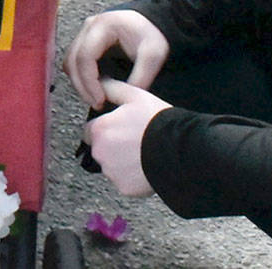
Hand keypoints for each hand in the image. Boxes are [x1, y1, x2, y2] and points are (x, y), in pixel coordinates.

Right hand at [63, 9, 169, 108]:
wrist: (152, 20)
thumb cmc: (152, 32)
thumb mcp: (152, 55)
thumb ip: (140, 77)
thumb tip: (125, 98)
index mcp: (104, 26)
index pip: (85, 56)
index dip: (88, 81)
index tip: (99, 99)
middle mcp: (89, 27)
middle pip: (72, 60)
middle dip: (81, 86)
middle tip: (96, 103)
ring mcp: (85, 32)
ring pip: (70, 61)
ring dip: (78, 82)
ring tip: (95, 98)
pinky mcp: (85, 40)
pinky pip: (74, 60)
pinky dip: (79, 76)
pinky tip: (93, 87)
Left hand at [82, 79, 171, 196]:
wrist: (180, 150)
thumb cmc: (157, 122)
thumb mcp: (134, 96)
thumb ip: (112, 89)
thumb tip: (100, 83)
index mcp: (100, 130)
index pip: (91, 131)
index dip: (106, 128)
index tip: (120, 128)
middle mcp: (100, 153)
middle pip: (100, 150)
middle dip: (113, 146)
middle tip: (135, 141)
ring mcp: (112, 172)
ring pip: (112, 167)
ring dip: (122, 162)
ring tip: (144, 153)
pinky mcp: (124, 188)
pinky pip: (124, 182)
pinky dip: (132, 178)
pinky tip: (147, 167)